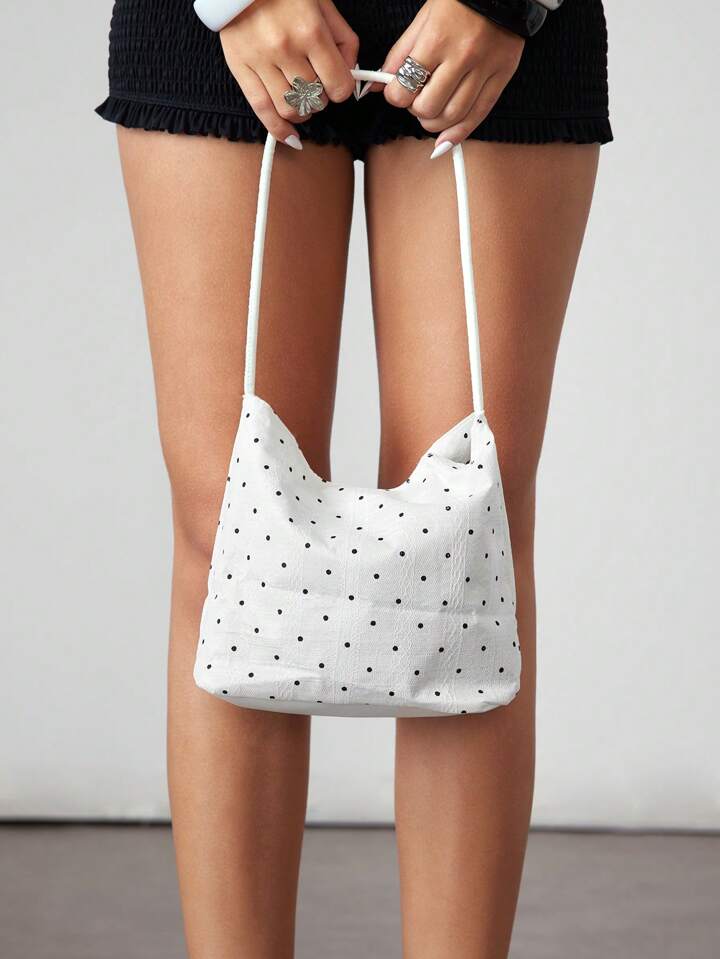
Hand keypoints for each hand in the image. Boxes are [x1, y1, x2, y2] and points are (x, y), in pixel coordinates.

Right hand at [220, 0, 358, 147]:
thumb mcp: (324, 4)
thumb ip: (344, 40)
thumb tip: (350, 73)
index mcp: (311, 31)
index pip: (337, 85)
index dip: (341, 90)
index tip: (337, 84)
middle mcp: (286, 49)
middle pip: (315, 99)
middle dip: (321, 98)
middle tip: (317, 86)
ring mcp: (261, 61)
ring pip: (291, 109)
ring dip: (303, 113)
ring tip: (303, 101)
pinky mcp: (240, 68)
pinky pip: (261, 109)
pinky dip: (278, 130)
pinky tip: (290, 137)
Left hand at [362, 0, 523, 155]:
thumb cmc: (459, 1)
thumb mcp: (423, 19)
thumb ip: (400, 54)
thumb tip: (378, 85)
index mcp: (437, 39)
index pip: (405, 88)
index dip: (395, 96)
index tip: (396, 92)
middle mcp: (462, 57)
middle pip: (428, 107)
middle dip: (415, 109)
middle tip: (416, 99)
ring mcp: (485, 68)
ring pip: (452, 116)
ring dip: (433, 122)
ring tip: (430, 111)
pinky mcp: (503, 75)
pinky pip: (479, 115)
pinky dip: (458, 134)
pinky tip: (445, 141)